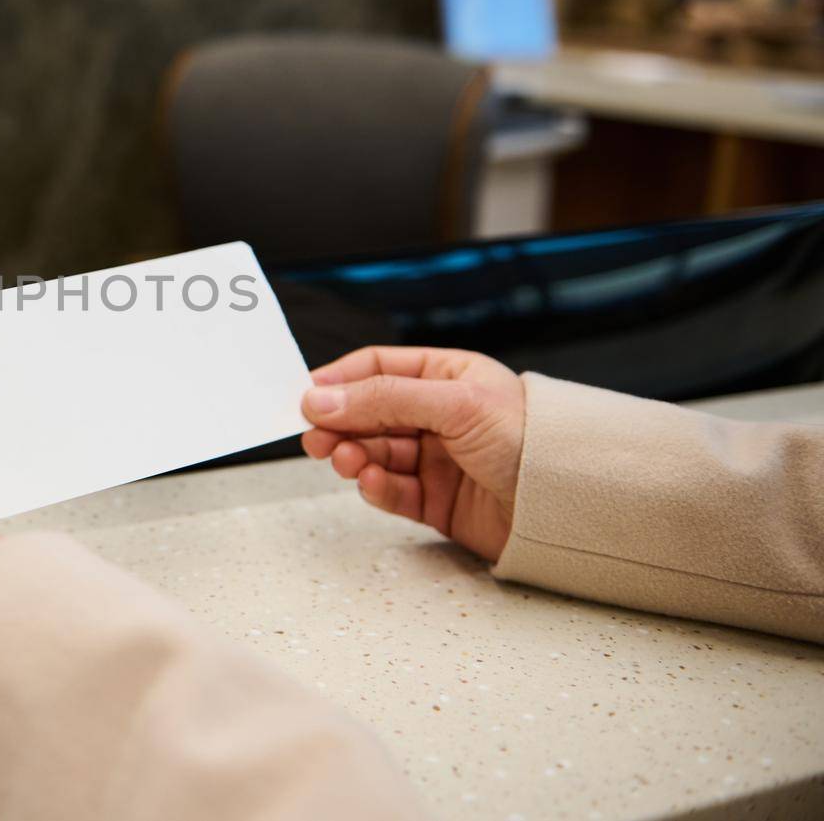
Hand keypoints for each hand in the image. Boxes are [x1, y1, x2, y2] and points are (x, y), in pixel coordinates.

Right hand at [300, 347, 524, 561]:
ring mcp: (435, 459)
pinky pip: (391, 490)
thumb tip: (319, 398)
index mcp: (446, 377)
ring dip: (354, 456)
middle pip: (368, 413)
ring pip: (374, 453)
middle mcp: (438, 415)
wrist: (570, 508)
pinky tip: (373, 482)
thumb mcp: (455, 404)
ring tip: (348, 461)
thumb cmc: (532, 441)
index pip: (378, 368)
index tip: (306, 396)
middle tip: (316, 439)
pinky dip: (375, 487)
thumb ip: (384, 399)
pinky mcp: (435, 500)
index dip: (339, 380)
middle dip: (340, 424)